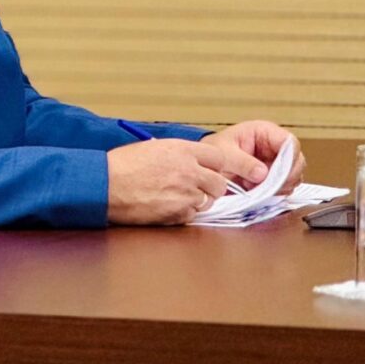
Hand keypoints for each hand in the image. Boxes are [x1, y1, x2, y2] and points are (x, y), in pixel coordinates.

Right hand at [106, 139, 267, 225]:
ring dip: (198, 200)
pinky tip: (166, 205)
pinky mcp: (177, 213)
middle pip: (220, 183)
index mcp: (183, 151)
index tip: (258, 171)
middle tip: (197, 186)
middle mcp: (189, 171)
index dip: (242, 165)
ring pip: (207, 201)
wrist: (105, 184)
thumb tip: (194, 161)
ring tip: (174, 195)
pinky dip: (184, 212)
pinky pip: (192, 215)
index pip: (223, 158)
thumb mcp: (155, 149)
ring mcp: (184, 194)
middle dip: (212, 187)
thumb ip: (180, 155)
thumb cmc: (123, 165)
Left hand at [201, 120, 303, 194]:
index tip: (280, 175)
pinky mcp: (273, 179)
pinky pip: (284, 189)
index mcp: (265, 132)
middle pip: (297, 162)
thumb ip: (242, 162)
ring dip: (279, 187)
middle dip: (285, 177)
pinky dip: (274, 194)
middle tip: (268, 186)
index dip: (290, 159)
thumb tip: (262, 173)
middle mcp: (275, 147)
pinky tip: (257, 193)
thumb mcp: (223, 153)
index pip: (290, 142)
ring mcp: (276, 164)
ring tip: (256, 188)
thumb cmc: (214, 151)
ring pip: (293, 177)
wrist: (205, 165)